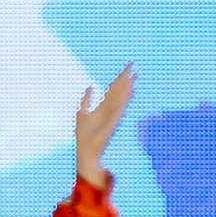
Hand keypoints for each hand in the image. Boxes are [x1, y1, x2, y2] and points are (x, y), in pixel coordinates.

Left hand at [75, 64, 135, 185]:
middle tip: (133, 66)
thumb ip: (86, 100)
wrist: (86, 151)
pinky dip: (125, 99)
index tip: (128, 67)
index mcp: (104, 106)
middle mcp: (110, 109)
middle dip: (126, 78)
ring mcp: (113, 115)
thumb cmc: (83, 135)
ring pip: (122, 98)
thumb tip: (90, 86)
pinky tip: (130, 91)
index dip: (120, 78)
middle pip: (119, 91)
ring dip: (127, 87)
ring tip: (134, 75)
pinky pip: (121, 108)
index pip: (114, 89)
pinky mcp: (114, 121)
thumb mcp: (81, 112)